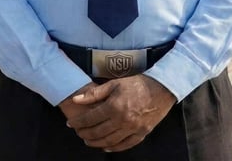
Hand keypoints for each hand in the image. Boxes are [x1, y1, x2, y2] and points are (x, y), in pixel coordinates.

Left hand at [61, 75, 175, 151]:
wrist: (161, 89)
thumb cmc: (137, 84)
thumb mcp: (114, 84)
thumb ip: (94, 93)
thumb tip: (77, 99)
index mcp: (114, 106)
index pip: (91, 118)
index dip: (79, 122)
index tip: (71, 123)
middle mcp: (122, 120)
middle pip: (98, 132)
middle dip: (85, 133)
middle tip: (78, 132)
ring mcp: (132, 128)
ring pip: (110, 141)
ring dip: (96, 143)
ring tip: (88, 141)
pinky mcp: (141, 133)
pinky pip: (125, 145)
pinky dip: (114, 148)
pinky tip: (106, 147)